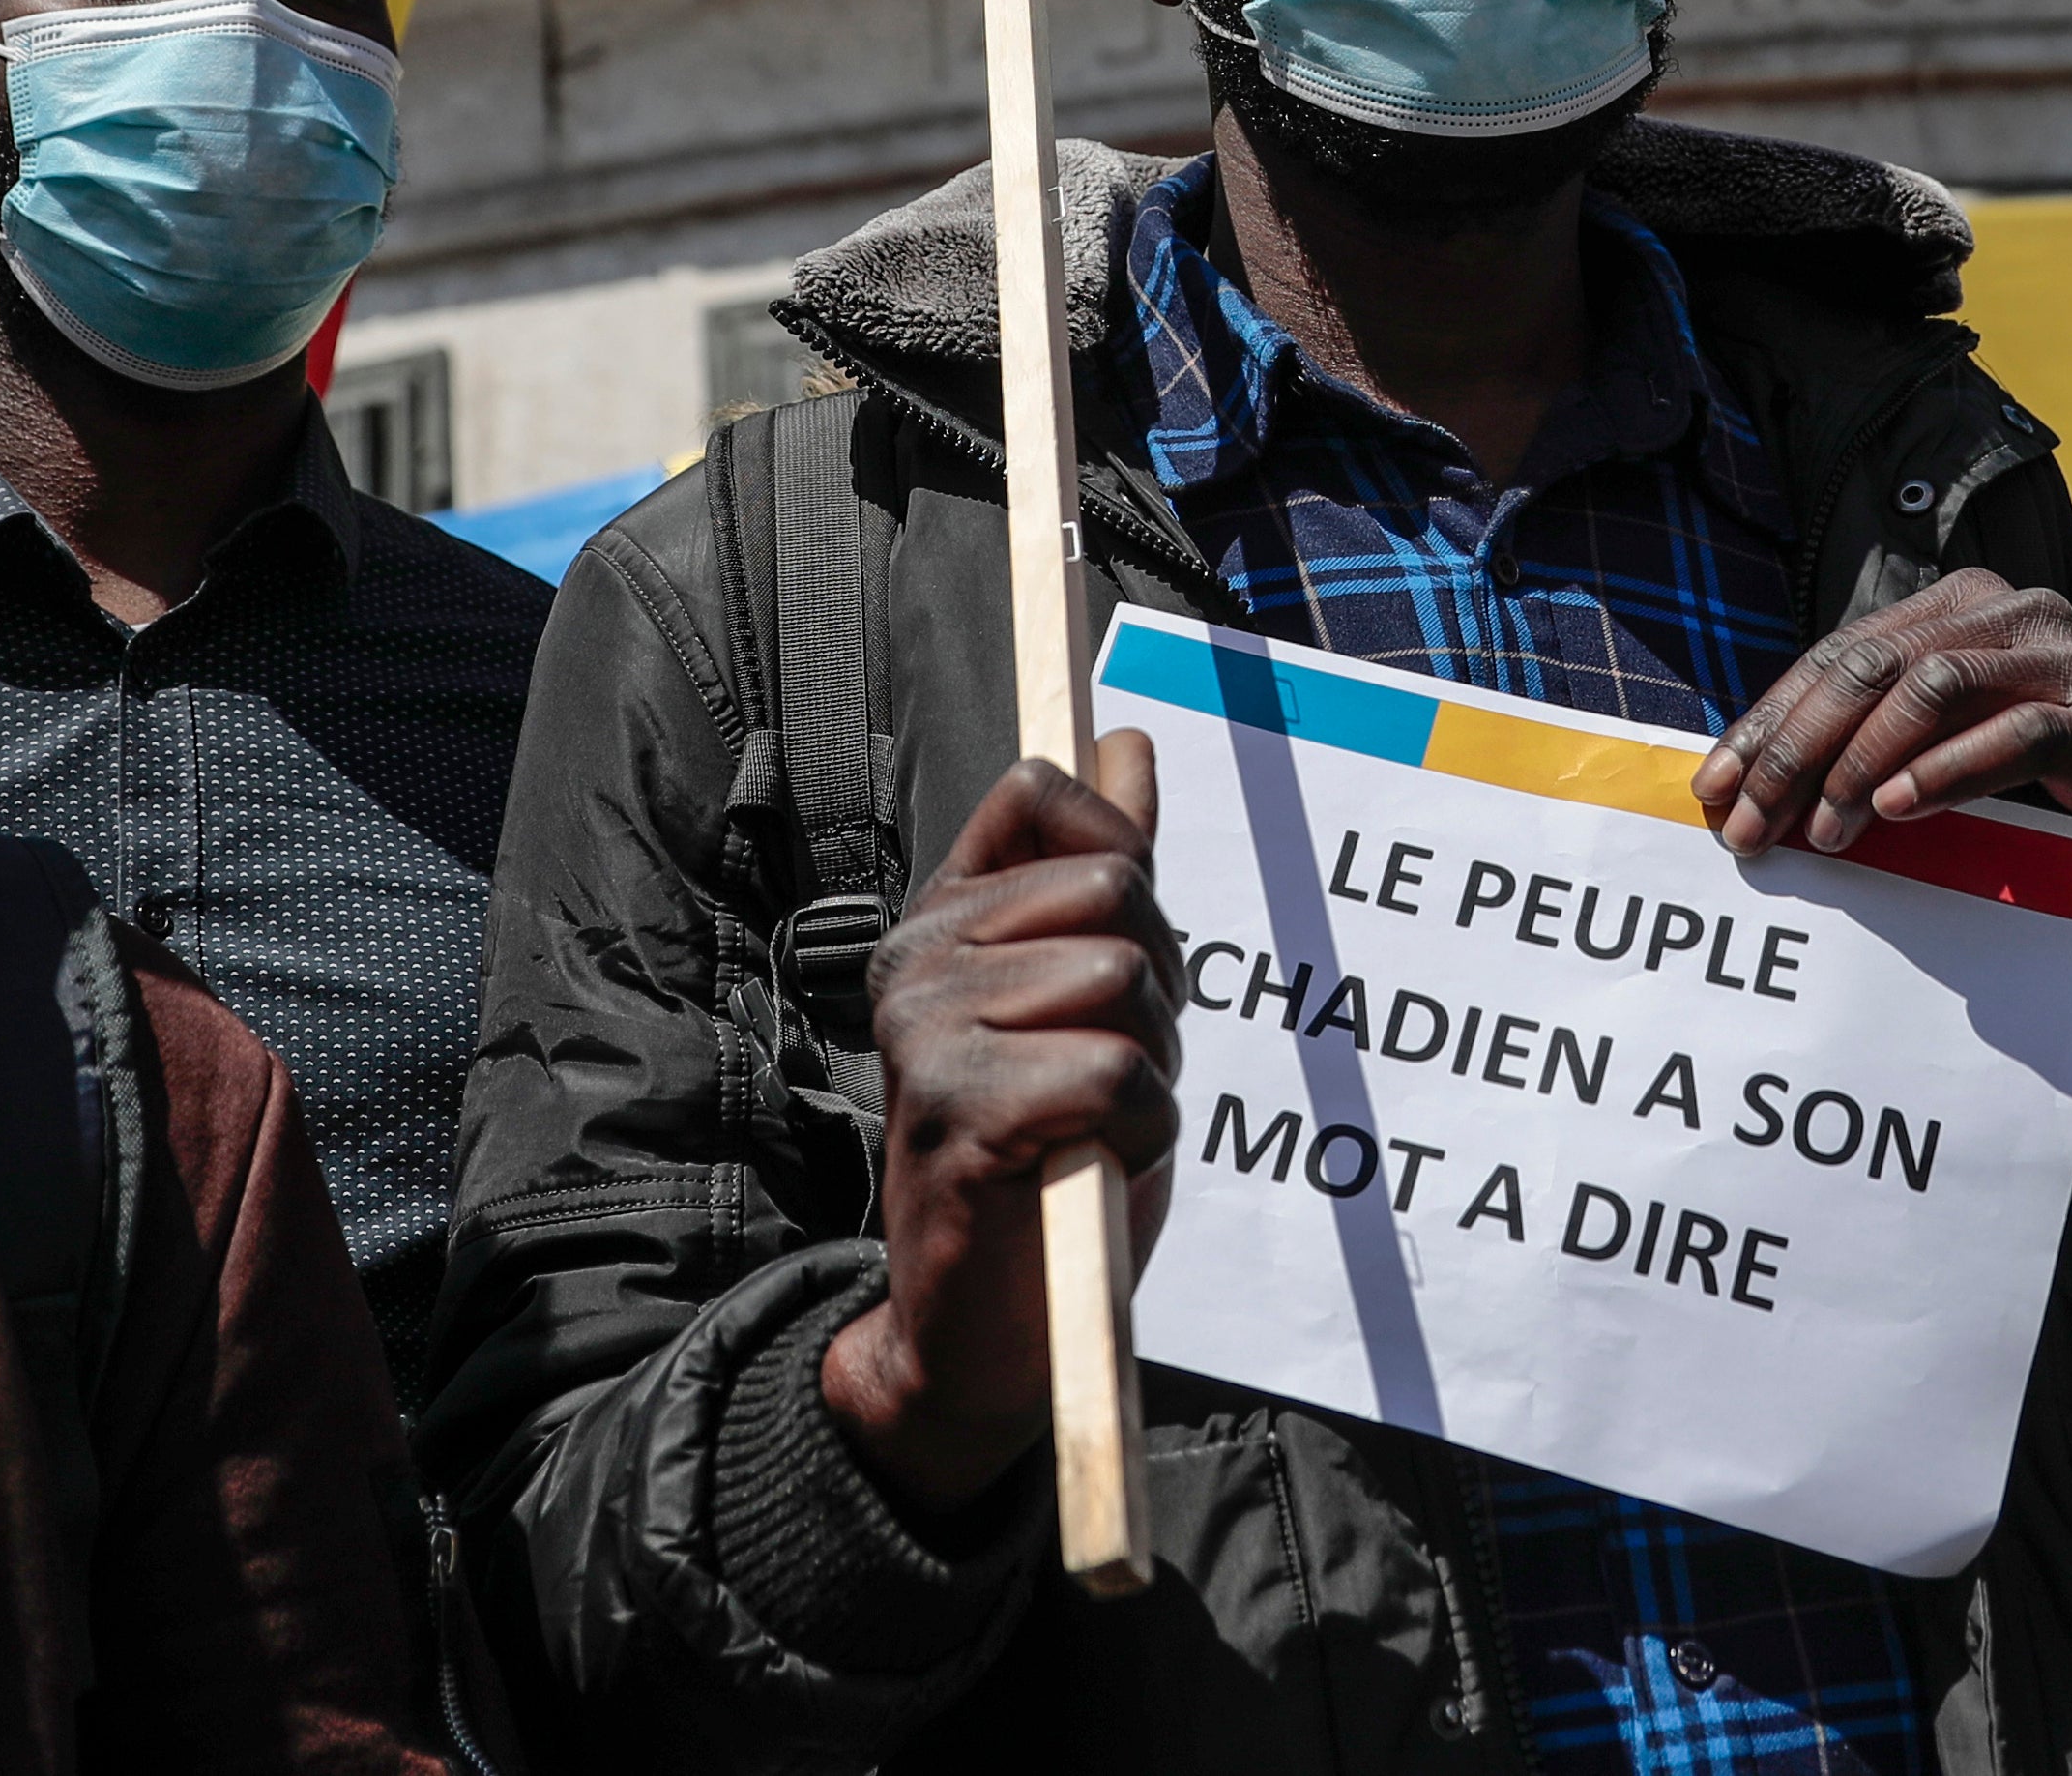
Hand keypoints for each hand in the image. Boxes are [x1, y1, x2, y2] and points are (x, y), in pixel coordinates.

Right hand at [821, 736, 1176, 1513]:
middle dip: (1157, 990)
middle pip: (1118, 892)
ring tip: (1091, 1129)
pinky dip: (1139, 1132)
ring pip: (1126, 984)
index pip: (1042, 795)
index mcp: (941, 917)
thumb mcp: (1087, 997)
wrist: (985, 1331)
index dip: (1119, 869)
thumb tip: (1125, 739)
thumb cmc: (1052, 1157)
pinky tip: (1088, 1168)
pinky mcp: (958, 1111)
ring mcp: (924, 1030)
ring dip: (1152, 1071)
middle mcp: (913, 956)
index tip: (1110, 961)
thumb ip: (1101, 867)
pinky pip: (1116, 1075)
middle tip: (1105, 1077)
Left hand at [1691, 568, 2071, 962]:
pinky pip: (2018, 734)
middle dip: (1799, 749)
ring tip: (1824, 829)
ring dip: (1863, 762)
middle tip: (1752, 824)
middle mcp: (2015, 613)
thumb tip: (1731, 780)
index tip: (1715, 787)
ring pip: (1936, 687)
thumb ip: (1850, 741)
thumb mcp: (1920, 754)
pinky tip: (1897, 808)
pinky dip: (1946, 770)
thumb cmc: (2016, 798)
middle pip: (1875, 667)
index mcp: (1958, 605)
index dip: (1770, 722)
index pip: (1838, 657)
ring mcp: (2069, 661)